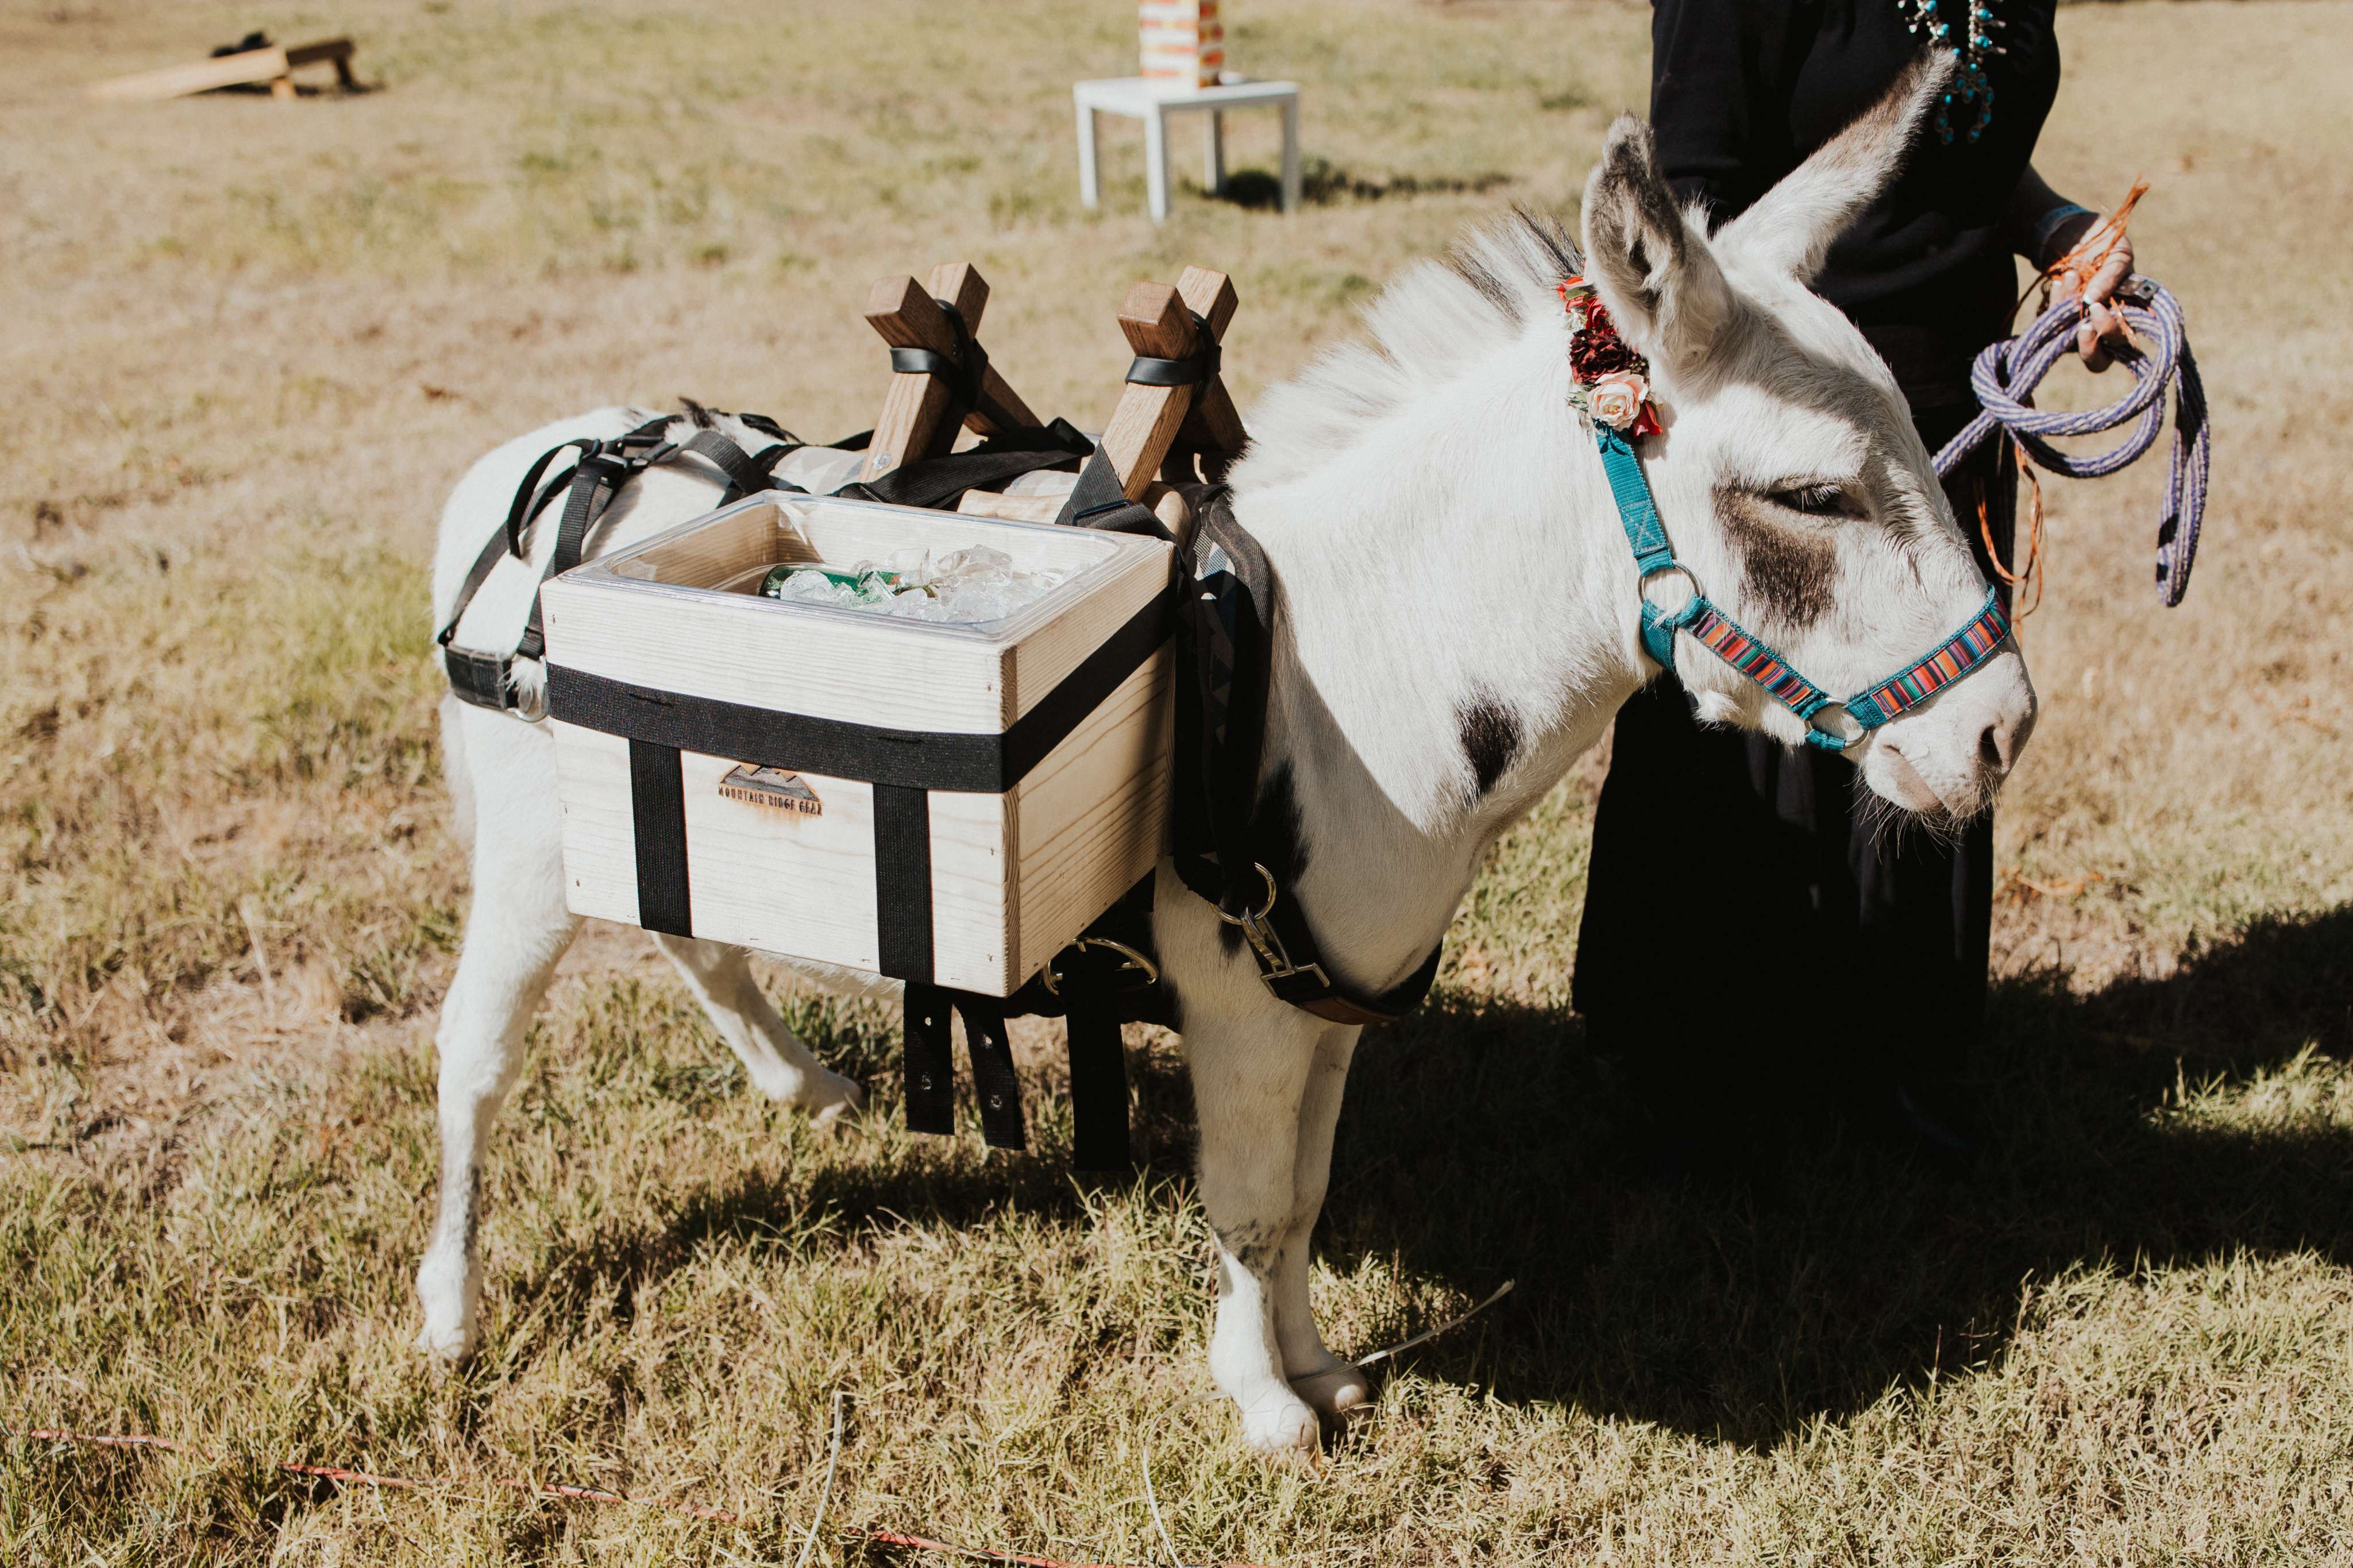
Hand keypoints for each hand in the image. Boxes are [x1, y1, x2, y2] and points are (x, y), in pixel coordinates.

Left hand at [2050, 222, 2135, 372]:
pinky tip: (2060, 281)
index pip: (2125, 342)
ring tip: (2071, 277)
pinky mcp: (2057, 322)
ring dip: (2068, 312)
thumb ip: (2112, 276)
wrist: (2075, 234)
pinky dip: (2056, 303)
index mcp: (2129, 316)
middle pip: (2098, 360)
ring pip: (2071, 344)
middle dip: (2090, 343)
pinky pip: (2053, 324)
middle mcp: (2104, 328)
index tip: (2098, 310)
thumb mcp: (2118, 254)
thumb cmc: (2106, 246)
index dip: (2113, 335)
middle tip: (2085, 319)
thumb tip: (2091, 300)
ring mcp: (2080, 327)